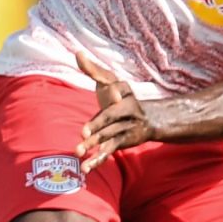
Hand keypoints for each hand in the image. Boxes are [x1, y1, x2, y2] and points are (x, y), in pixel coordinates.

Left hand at [74, 54, 158, 171]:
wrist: (145, 118)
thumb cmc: (118, 95)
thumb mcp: (108, 81)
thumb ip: (92, 69)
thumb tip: (77, 53)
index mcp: (124, 93)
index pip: (118, 91)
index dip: (114, 92)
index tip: (112, 95)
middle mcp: (127, 111)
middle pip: (110, 117)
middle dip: (97, 125)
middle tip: (83, 133)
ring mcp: (126, 128)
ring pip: (108, 137)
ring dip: (93, 145)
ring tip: (78, 152)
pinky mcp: (122, 143)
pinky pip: (109, 151)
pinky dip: (97, 160)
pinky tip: (85, 168)